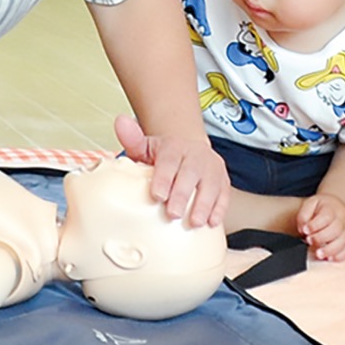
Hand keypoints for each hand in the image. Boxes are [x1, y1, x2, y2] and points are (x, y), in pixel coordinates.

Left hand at [114, 113, 228, 227]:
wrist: (188, 150)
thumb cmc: (163, 156)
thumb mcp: (145, 147)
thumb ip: (132, 139)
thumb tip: (120, 122)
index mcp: (174, 146)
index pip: (169, 161)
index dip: (163, 178)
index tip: (157, 195)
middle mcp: (195, 154)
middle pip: (190, 173)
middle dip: (182, 195)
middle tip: (172, 214)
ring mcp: (211, 168)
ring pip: (210, 185)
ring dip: (203, 205)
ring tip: (193, 222)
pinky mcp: (223, 181)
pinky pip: (224, 194)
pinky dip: (219, 208)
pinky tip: (212, 222)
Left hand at [297, 194, 344, 260]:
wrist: (336, 206)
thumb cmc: (321, 207)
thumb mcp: (310, 204)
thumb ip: (304, 215)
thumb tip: (303, 229)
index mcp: (331, 208)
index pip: (326, 217)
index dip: (315, 225)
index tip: (306, 230)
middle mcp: (341, 220)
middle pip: (335, 230)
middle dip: (321, 238)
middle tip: (309, 241)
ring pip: (343, 241)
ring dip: (330, 249)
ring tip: (318, 254)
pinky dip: (340, 255)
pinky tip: (330, 259)